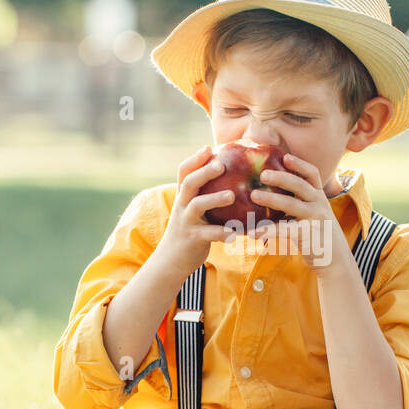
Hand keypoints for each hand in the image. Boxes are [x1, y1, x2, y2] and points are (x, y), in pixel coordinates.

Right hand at [155, 144, 236, 277]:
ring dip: (214, 199)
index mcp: (183, 197)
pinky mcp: (193, 239)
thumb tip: (230, 183)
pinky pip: (209, 234)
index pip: (183, 172)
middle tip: (221, 164)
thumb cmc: (190, 232)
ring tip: (231, 195)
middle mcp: (181, 206)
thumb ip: (204, 197)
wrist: (171, 261)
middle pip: (189, 183)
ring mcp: (186, 222)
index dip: (195, 158)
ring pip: (197, 206)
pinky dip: (223, 232)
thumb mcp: (193, 212)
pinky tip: (237, 233)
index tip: (209, 147)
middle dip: (204, 172)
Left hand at [252, 154, 348, 275]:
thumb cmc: (318, 236)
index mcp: (319, 197)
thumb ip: (299, 203)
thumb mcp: (313, 215)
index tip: (284, 156)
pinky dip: (268, 231)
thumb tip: (271, 194)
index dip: (299, 164)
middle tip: (263, 174)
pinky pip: (285, 231)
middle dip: (281, 177)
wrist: (335, 262)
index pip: (312, 174)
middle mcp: (319, 205)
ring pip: (292, 205)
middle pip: (300, 185)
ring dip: (271, 199)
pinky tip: (253, 233)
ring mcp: (315, 220)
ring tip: (253, 195)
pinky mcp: (309, 236)